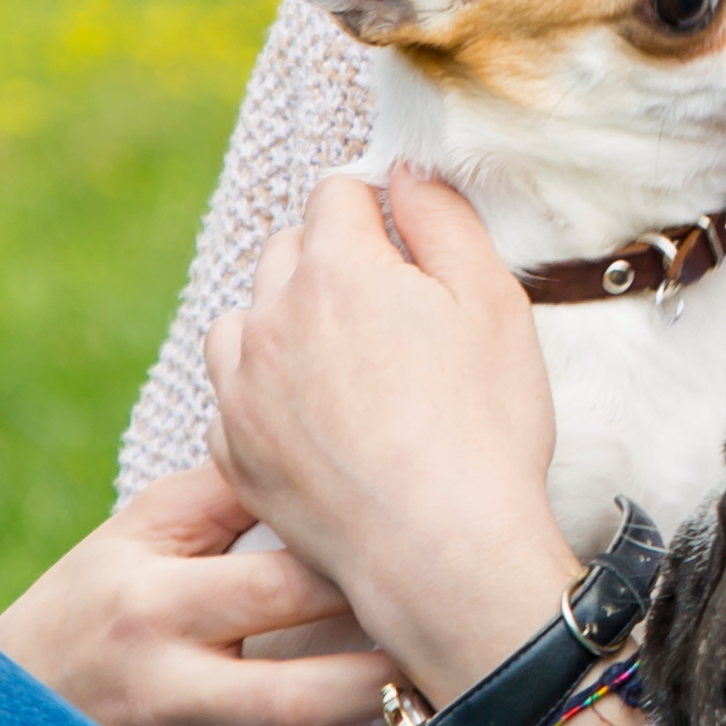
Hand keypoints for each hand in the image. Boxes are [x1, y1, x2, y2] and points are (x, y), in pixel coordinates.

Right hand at [0, 460, 454, 725]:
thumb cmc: (80, 611)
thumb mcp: (127, 537)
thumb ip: (222, 495)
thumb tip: (320, 446)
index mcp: (153, 606)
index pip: (281, 588)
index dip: (368, 574)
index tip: (448, 556)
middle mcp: (166, 695)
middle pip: (308, 692)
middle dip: (401, 677)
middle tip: (490, 655)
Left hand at [207, 167, 591, 709]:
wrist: (441, 554)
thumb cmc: (484, 427)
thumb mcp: (494, 302)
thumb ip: (445, 219)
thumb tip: (406, 172)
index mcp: (337, 267)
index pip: (338, 192)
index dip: (380, 213)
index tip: (408, 250)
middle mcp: (271, 317)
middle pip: (287, 249)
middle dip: (332, 263)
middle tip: (392, 317)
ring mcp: (241, 388)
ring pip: (247, 319)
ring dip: (285, 323)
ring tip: (346, 367)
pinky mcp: (231, 452)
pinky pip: (234, 395)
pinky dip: (265, 395)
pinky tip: (318, 424)